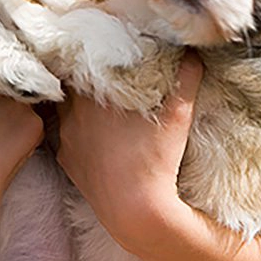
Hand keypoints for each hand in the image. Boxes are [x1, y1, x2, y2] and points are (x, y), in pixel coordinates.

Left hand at [55, 50, 203, 245]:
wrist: (135, 209)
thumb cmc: (157, 157)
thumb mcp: (179, 113)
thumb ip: (186, 76)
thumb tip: (193, 53)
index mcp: (92, 93)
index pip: (81, 59)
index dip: (93, 52)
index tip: (107, 51)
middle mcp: (71, 113)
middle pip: (73, 83)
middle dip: (88, 79)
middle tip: (107, 77)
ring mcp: (66, 138)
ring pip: (67, 111)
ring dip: (82, 106)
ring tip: (103, 106)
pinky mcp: (67, 161)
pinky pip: (69, 138)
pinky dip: (81, 133)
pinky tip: (99, 136)